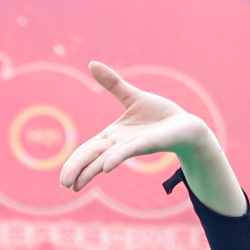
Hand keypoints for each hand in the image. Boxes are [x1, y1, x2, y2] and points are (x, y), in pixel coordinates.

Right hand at [57, 62, 243, 214]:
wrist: (187, 124)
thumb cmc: (161, 115)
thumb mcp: (132, 96)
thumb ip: (112, 83)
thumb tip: (91, 63)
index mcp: (113, 136)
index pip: (88, 150)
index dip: (74, 161)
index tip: (63, 179)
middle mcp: (120, 144)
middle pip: (92, 157)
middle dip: (76, 170)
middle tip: (63, 186)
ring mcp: (133, 145)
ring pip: (106, 158)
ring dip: (90, 170)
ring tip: (75, 184)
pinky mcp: (148, 143)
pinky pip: (128, 151)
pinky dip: (116, 158)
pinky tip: (105, 168)